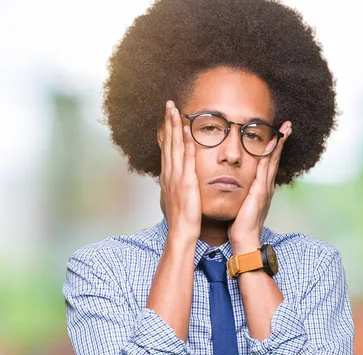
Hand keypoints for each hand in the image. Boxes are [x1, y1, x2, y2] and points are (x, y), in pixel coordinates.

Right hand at [158, 100, 201, 241]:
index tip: (167, 117)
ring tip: (174, 109)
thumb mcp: (177, 197)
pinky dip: (184, 141)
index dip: (166, 131)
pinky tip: (186, 129)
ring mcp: (176, 175)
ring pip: (174, 145)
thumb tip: (176, 180)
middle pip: (167, 142)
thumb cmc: (182, 217)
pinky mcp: (185, 180)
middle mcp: (169, 173)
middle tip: (168, 104)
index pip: (166, 148)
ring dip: (174, 126)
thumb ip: (177, 185)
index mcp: (168, 176)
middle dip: (168, 122)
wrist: (182, 231)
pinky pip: (186, 157)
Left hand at [228, 121, 291, 253]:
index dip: (274, 148)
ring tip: (284, 128)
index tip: (277, 134)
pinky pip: (265, 168)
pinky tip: (272, 143)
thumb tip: (237, 188)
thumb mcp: (242, 205)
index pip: (269, 163)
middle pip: (275, 158)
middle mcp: (267, 186)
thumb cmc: (240, 226)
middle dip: (281, 140)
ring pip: (273, 160)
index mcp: (262, 188)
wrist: (245, 240)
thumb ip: (243, 195)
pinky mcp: (260, 191)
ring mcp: (265, 188)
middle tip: (287, 125)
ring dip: (279, 143)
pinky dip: (270, 154)